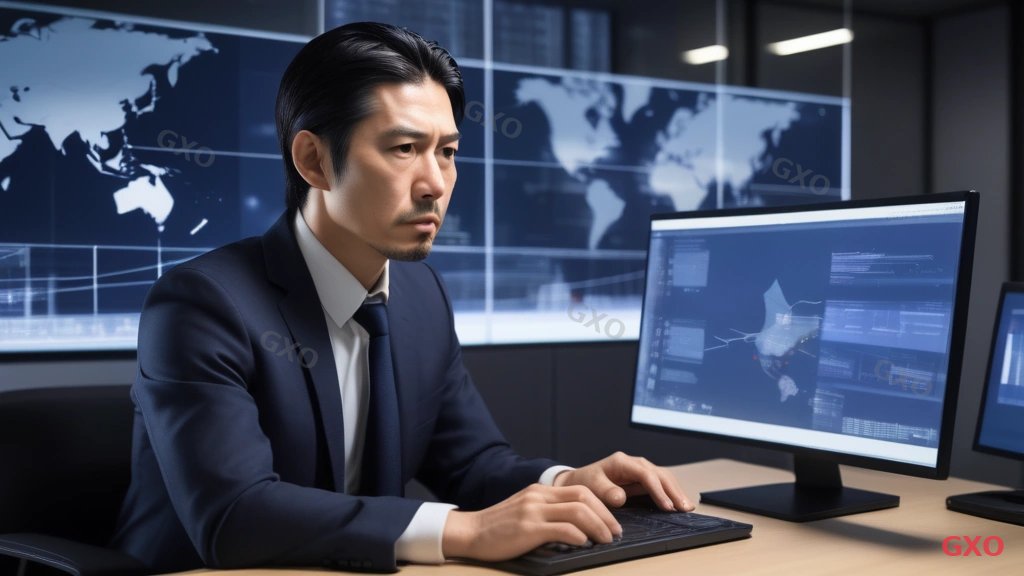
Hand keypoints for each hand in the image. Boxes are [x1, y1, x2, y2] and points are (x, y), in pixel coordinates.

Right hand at [441, 484, 622, 560]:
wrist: (470, 532)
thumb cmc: (498, 528)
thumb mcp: (526, 511)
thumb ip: (548, 512)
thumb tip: (578, 527)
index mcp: (540, 491)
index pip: (580, 490)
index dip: (602, 506)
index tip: (612, 522)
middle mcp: (539, 496)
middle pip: (584, 497)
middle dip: (606, 515)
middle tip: (616, 532)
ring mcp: (533, 510)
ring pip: (577, 511)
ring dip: (598, 526)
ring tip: (606, 540)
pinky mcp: (528, 528)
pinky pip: (562, 528)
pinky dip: (579, 536)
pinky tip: (584, 544)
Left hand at [552, 451, 693, 511]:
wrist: (580, 480)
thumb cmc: (585, 483)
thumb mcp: (591, 486)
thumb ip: (605, 491)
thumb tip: (621, 498)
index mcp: (622, 462)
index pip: (645, 474)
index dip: (658, 490)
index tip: (667, 506)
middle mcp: (634, 463)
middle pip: (660, 474)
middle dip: (674, 491)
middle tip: (685, 508)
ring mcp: (640, 469)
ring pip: (664, 477)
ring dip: (676, 492)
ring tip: (687, 508)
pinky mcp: (643, 478)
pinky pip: (661, 484)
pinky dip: (671, 493)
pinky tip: (679, 504)